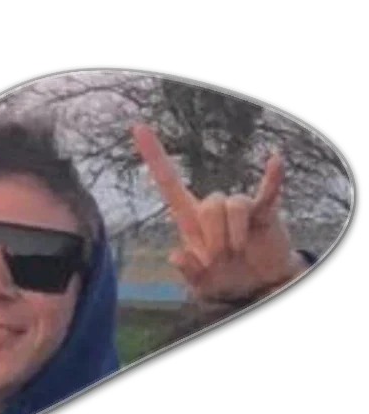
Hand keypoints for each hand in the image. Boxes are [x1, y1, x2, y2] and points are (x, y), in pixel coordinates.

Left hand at [131, 123, 308, 303]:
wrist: (256, 287)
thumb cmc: (223, 280)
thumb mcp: (201, 284)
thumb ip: (189, 272)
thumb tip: (176, 256)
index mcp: (189, 220)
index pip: (169, 183)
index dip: (154, 156)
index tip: (137, 127)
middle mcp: (211, 209)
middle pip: (207, 204)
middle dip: (213, 239)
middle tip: (219, 260)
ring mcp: (238, 208)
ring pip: (233, 205)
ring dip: (234, 235)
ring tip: (237, 253)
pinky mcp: (263, 210)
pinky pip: (268, 191)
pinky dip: (272, 177)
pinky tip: (275, 159)